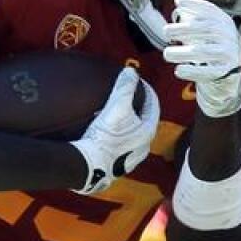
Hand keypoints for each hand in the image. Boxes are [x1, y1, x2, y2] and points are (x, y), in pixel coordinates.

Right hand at [71, 67, 160, 193]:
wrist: (87, 165)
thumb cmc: (105, 136)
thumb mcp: (116, 106)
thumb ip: (125, 87)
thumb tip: (131, 72)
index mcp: (147, 133)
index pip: (153, 108)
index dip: (147, 93)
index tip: (141, 83)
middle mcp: (142, 148)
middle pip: (144, 124)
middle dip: (138, 111)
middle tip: (130, 99)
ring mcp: (129, 160)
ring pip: (132, 139)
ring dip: (127, 127)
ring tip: (116, 117)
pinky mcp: (114, 168)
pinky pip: (119, 149)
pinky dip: (116, 139)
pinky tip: (104, 136)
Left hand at [163, 0, 240, 117]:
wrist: (231, 73)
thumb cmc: (214, 48)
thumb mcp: (210, 33)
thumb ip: (197, 23)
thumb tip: (179, 10)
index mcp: (225, 23)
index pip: (211, 10)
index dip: (194, 4)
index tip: (177, 3)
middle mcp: (230, 35)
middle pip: (206, 28)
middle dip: (184, 28)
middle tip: (166, 31)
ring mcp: (229, 53)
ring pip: (204, 51)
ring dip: (183, 52)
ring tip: (167, 54)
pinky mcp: (226, 70)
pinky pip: (208, 71)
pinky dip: (192, 71)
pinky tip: (178, 71)